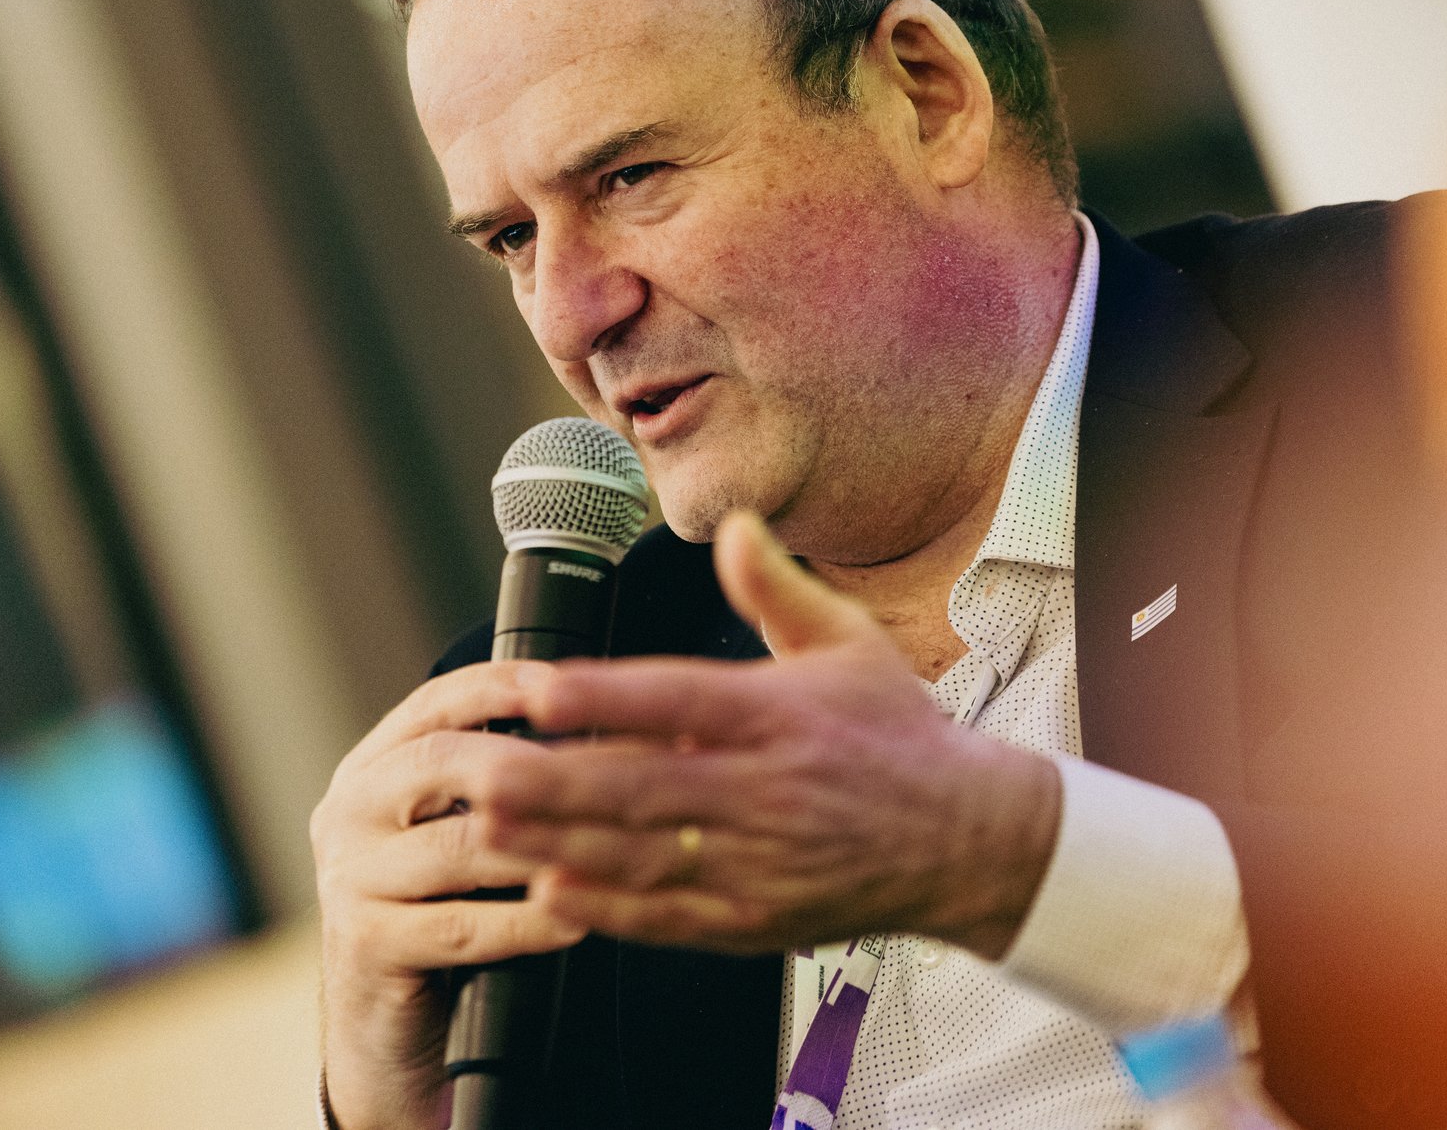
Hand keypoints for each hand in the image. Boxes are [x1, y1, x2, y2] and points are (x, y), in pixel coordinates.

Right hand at [311, 661, 585, 1129]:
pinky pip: (464, 925)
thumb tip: (605, 723)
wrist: (383, 1027)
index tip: (568, 682)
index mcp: (371, 768)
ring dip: (546, 841)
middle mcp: (347, 812)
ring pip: (463, 845)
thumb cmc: (441, 912)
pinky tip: (579, 917)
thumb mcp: (455, 832)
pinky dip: (529, 920)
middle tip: (606, 765)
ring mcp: (349, 879)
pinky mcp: (367, 946)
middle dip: (531, 759)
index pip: (436, 703)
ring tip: (613, 839)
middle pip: (442, 761)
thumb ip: (497, 780)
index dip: (503, 684)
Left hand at [478, 512, 1062, 957]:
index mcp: (782, 716)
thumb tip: (735, 525)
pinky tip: (553, 894)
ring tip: (490, 828)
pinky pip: (672, 919)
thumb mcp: (849, 642)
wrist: (968, 841)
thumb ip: (776, 589)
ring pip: (645, 856)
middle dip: (554, 783)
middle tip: (478, 773)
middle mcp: (767, 791)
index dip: (607, 697)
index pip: (681, 700)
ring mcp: (761, 864)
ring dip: (560, 844)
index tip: (540, 690)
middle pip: (645, 786)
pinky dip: (610, 912)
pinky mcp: (758, 922)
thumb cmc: (900, 736)